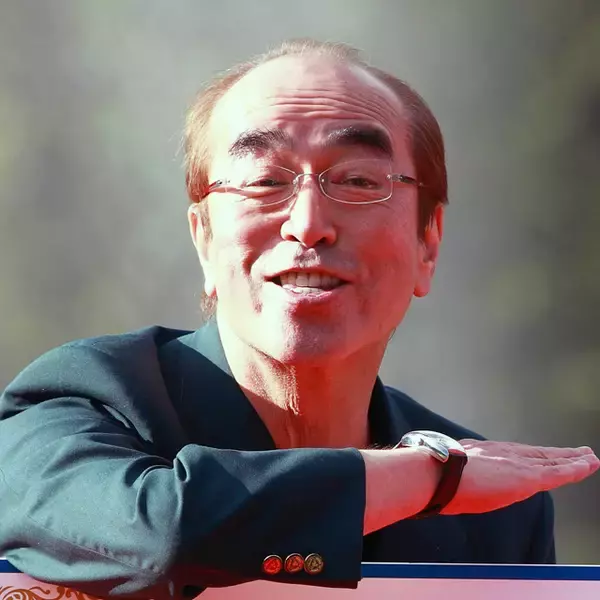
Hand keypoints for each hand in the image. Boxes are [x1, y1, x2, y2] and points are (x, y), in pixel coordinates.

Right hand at [442, 440, 599, 514]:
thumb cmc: (435, 474)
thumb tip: (454, 479)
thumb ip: (460, 471)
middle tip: (579, 452)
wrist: (436, 473)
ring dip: (573, 460)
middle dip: (559, 454)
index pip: (517, 454)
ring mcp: (515, 463)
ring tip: (590, 458)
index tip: (545, 455)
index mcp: (485, 452)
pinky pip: (557, 473)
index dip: (535, 455)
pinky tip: (588, 465)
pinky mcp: (525, 476)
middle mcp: (503, 452)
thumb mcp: (450, 467)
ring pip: (552, 461)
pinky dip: (575, 469)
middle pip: (539, 454)